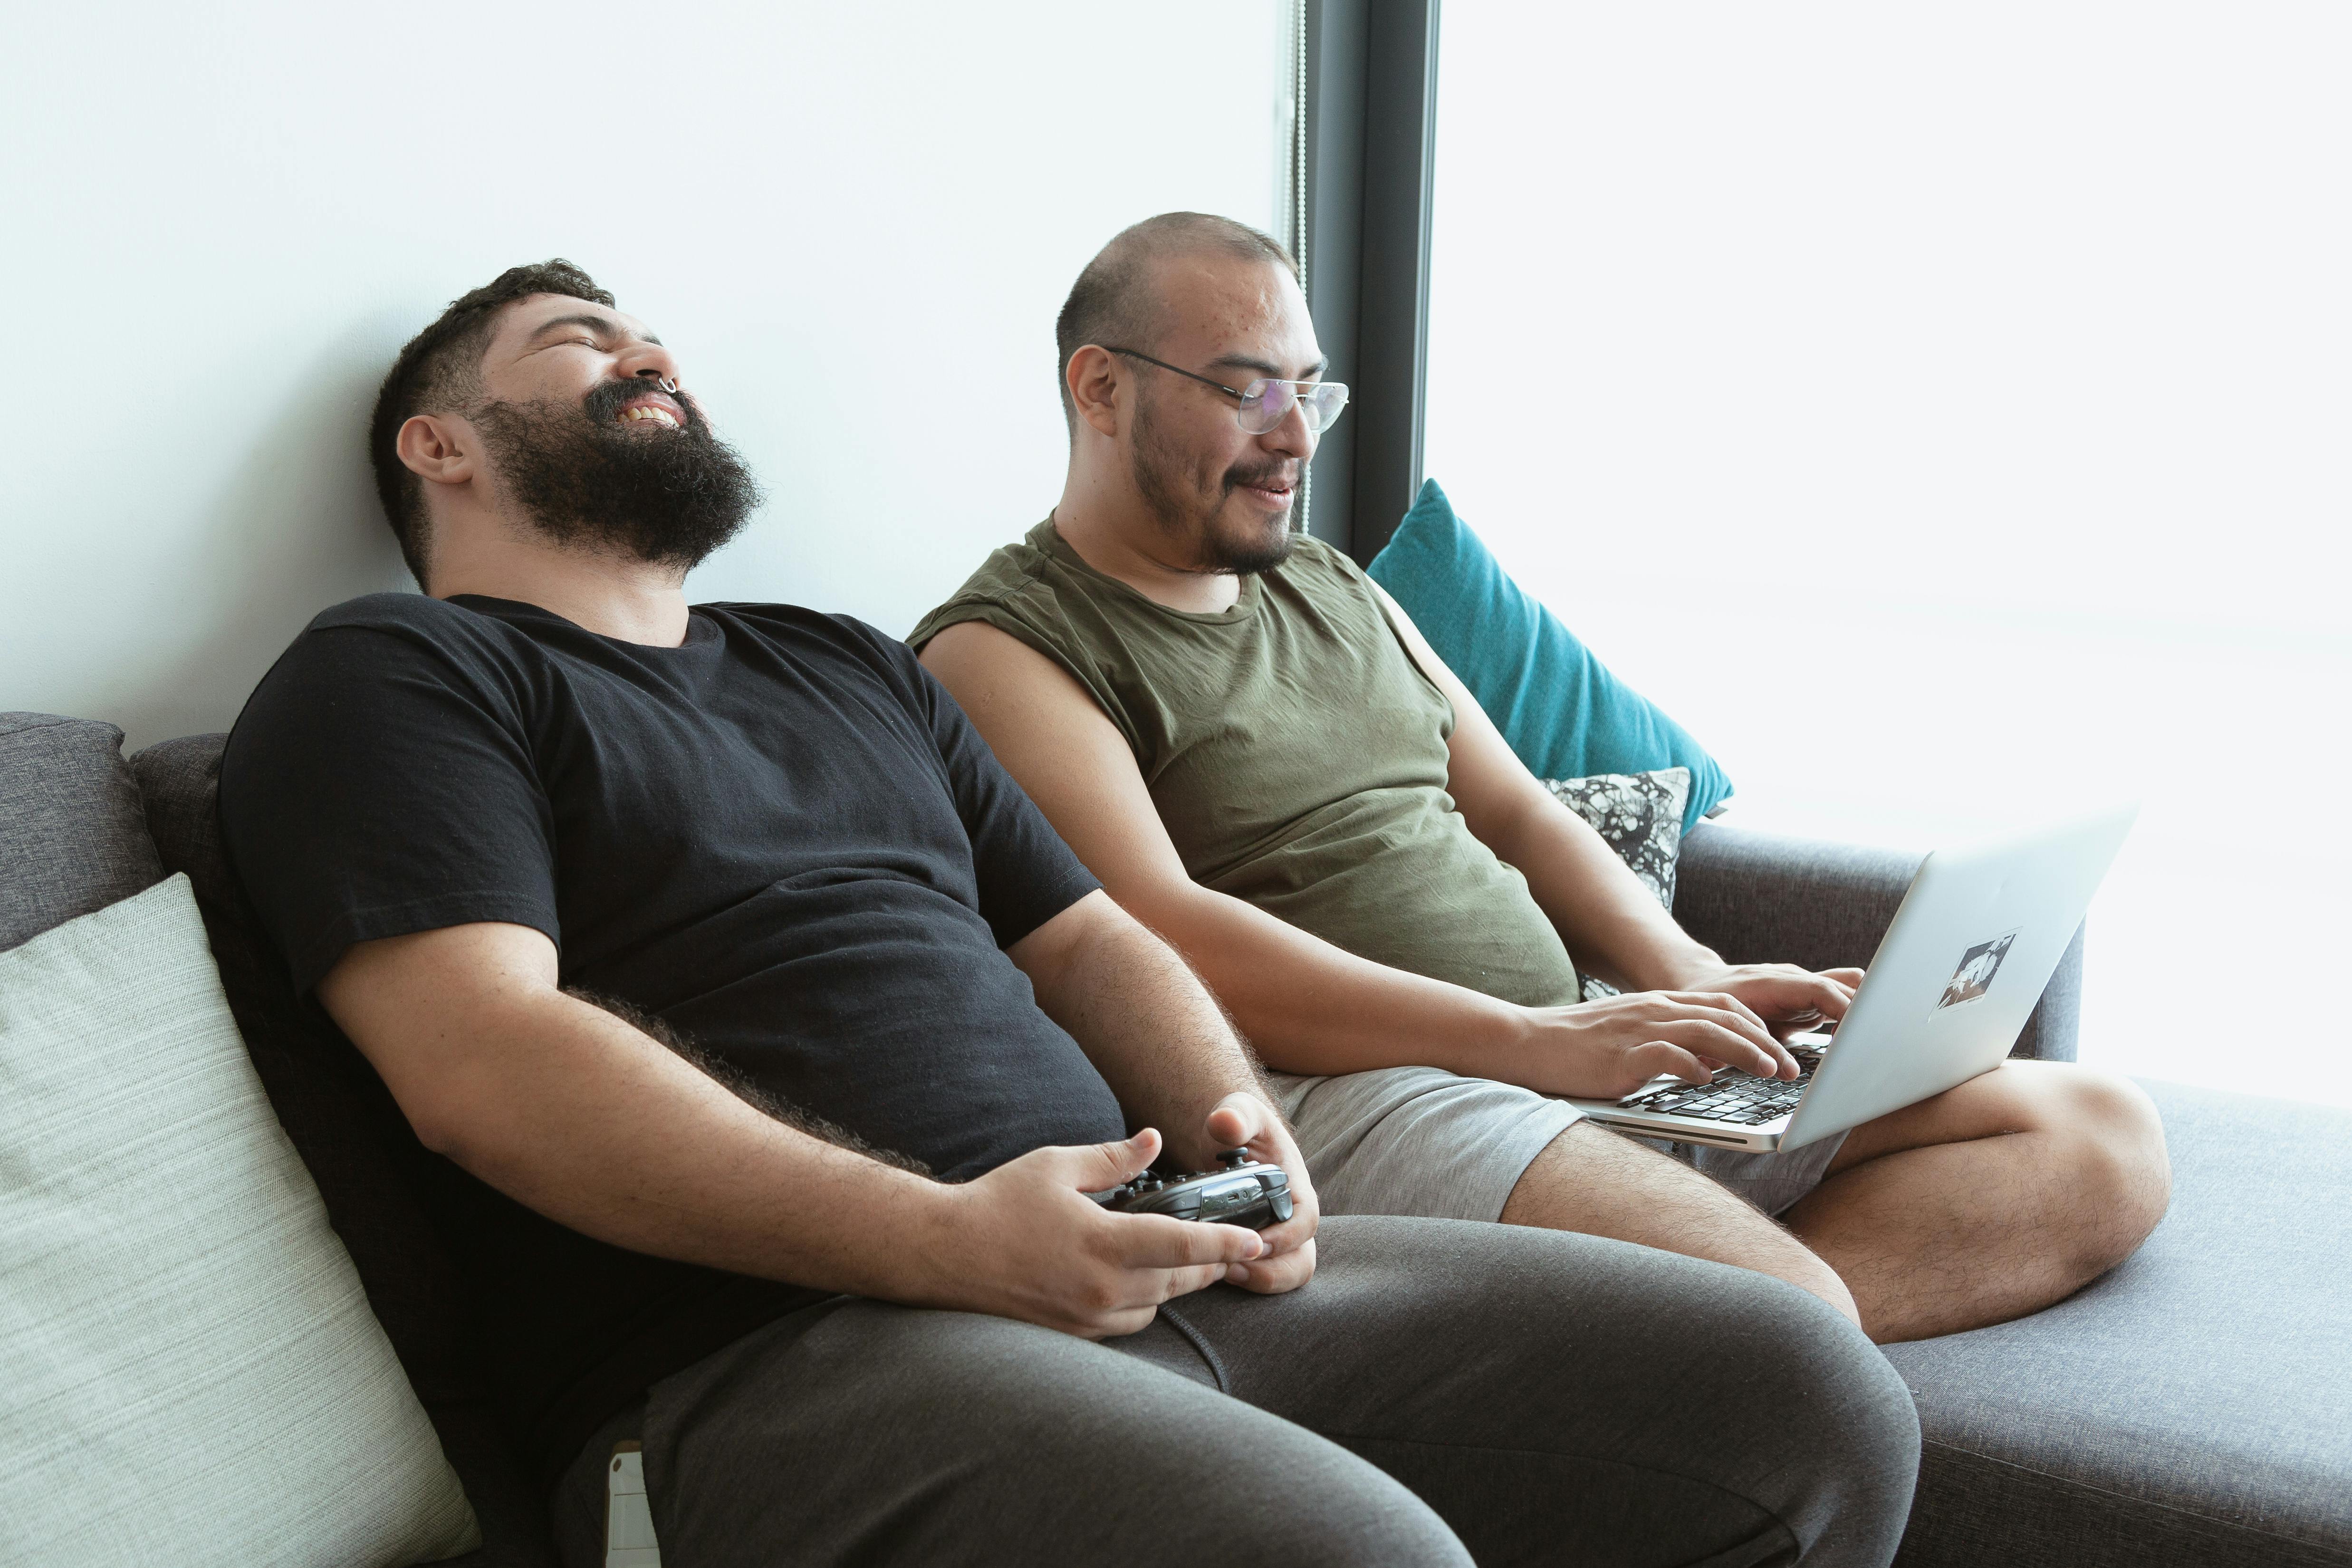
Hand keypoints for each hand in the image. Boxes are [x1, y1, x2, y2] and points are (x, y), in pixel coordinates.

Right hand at [914, 1129, 1268, 1337]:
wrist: (944, 1254)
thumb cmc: (997, 1203)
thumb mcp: (1057, 1166)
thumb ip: (1113, 1158)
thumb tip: (1154, 1140)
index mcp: (1103, 1244)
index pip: (1182, 1247)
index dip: (1225, 1243)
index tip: (1255, 1239)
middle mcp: (1101, 1289)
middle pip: (1178, 1280)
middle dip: (1209, 1263)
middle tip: (1231, 1245)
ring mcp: (1086, 1316)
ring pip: (1155, 1304)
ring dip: (1175, 1283)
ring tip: (1185, 1258)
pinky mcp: (1072, 1332)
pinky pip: (1127, 1321)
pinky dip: (1143, 1301)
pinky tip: (1140, 1278)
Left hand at [1196, 1092, 1318, 1294]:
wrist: (1228, 1134)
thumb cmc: (1239, 1123)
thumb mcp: (1238, 1111)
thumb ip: (1236, 1116)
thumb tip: (1226, 1124)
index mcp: (1294, 1186)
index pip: (1306, 1220)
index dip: (1287, 1237)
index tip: (1256, 1244)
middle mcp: (1291, 1215)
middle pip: (1302, 1258)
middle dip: (1274, 1273)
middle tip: (1234, 1271)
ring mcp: (1277, 1233)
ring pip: (1286, 1272)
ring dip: (1261, 1281)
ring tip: (1224, 1274)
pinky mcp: (1257, 1245)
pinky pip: (1265, 1274)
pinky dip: (1247, 1280)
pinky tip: (1216, 1271)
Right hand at [1511, 990, 1805, 1099]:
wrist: (1526, 1042)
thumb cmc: (1576, 1047)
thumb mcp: (1630, 1036)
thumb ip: (1669, 1042)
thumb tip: (1711, 1063)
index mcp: (1658, 1004)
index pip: (1724, 1004)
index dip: (1759, 1026)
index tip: (1782, 1051)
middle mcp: (1654, 1010)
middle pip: (1725, 1015)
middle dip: (1766, 1041)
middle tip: (1791, 1069)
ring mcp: (1638, 1030)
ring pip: (1707, 1031)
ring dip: (1745, 1052)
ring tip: (1769, 1073)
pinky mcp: (1621, 1054)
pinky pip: (1666, 1054)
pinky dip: (1693, 1066)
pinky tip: (1708, 1080)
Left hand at [1659, 962, 1864, 1040]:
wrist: (1702, 983)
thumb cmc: (1707, 1004)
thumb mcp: (1718, 1024)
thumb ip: (1740, 1044)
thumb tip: (1753, 1069)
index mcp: (1772, 982)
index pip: (1820, 990)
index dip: (1843, 1012)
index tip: (1855, 1038)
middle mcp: (1794, 979)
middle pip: (1846, 987)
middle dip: (1863, 1014)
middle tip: (1871, 1047)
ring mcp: (1804, 987)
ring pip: (1850, 988)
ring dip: (1864, 1013)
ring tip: (1871, 1044)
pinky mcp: (1809, 999)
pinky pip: (1841, 999)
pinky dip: (1855, 1016)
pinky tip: (1859, 1041)